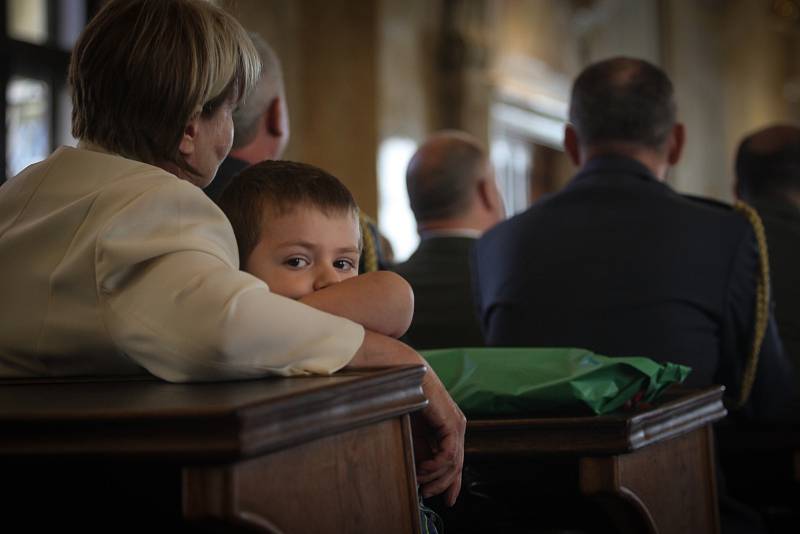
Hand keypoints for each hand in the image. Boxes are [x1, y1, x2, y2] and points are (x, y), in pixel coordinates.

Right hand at [414, 371, 465, 505]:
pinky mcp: (453, 424)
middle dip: (442, 484)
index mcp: (449, 428)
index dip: (452, 483)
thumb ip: (422, 452)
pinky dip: (436, 466)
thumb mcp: (414, 434)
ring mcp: (457, 425)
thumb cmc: (406, 399)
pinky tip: (423, 469)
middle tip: (426, 493)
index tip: (447, 500)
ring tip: (419, 479)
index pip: (455, 461)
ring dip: (435, 477)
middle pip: (456, 466)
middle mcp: (457, 427)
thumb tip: (421, 475)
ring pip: (453, 464)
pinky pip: (449, 455)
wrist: (405, 376)